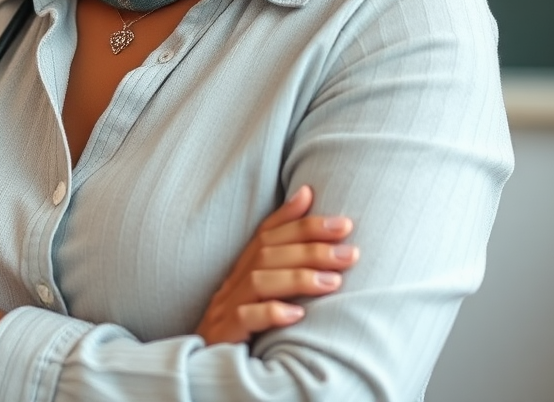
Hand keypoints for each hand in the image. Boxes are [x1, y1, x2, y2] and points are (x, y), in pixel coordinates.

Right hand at [195, 185, 358, 344]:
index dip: (302, 223)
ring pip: (259, 281)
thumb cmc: (242, 315)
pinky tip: (298, 314)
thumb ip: (283, 243)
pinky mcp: (225, 332)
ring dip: (298, 278)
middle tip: (351, 253)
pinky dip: (271, 312)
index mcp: (243, 265)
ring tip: (335, 282)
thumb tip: (306, 193)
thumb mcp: (261, 281)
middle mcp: (234, 280)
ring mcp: (227, 306)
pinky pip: (245, 317)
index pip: (270, 234)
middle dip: (312, 249)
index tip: (342, 223)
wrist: (202, 361)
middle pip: (269, 253)